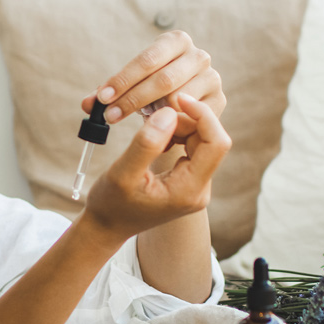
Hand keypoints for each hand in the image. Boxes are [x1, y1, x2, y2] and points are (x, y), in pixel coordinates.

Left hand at [81, 31, 225, 145]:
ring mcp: (212, 78)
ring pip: (178, 99)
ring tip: (131, 129)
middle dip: (133, 99)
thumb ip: (108, 94)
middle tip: (110, 116)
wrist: (182, 111)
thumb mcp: (130, 89)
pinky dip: (171, 126)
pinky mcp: (218, 102)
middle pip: (163, 79)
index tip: (102, 98)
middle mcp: (198, 56)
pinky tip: (155, 135)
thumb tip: (87, 105)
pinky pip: (191, 118)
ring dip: (151, 117)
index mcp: (175, 41)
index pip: (147, 59)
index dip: (123, 79)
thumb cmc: (152, 94)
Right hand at [81, 93, 230, 242]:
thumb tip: (169, 112)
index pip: (216, 144)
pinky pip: (192, 148)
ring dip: (178, 127)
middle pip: (209, 140)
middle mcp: (199, 190)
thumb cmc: (110, 204)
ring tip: (150, 129)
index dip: (202, 115)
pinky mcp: (188, 180)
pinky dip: (175, 135)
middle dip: (185, 121)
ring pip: (201, 141)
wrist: (107, 226)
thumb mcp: (122, 173)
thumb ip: (146, 144)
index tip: (177, 98)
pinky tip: (155, 138)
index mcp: (188, 191)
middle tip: (153, 117)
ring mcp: (196, 186)